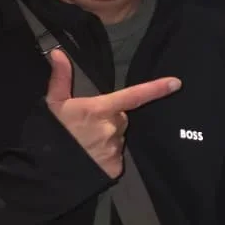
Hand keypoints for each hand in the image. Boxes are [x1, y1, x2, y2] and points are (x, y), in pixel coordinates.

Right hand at [45, 50, 180, 176]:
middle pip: (121, 118)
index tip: (176, 83)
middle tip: (87, 126)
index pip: (134, 96)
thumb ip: (61, 78)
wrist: (47, 171)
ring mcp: (115, 149)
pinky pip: (116, 157)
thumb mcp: (53, 104)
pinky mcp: (115, 167)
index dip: (156, 89)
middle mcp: (113, 128)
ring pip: (118, 138)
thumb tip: (58, 53)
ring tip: (86, 143)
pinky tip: (91, 157)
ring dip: (107, 138)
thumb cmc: (51, 134)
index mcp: (101, 109)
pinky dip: (106, 156)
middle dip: (110, 119)